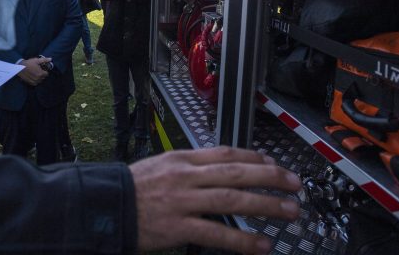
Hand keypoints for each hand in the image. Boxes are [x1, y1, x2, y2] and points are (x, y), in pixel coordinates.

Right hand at [17, 57, 50, 85]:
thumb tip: (51, 59)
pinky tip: (33, 77)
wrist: (19, 67)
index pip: (47, 74)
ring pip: (39, 81)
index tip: (42, 68)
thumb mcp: (36, 60)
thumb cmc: (28, 63)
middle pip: (43, 77)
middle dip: (42, 74)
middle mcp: (38, 79)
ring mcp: (34, 81)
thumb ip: (44, 60)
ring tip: (35, 73)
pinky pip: (35, 83)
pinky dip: (35, 81)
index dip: (45, 70)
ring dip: (39, 78)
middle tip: (38, 70)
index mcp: (41, 74)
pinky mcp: (30, 83)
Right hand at [131, 147, 300, 253]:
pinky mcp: (177, 227)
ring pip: (231, 199)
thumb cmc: (131, 188)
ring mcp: (182, 201)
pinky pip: (216, 234)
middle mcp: (186, 176)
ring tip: (289, 211)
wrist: (104, 206)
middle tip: (295, 184)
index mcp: (182, 158)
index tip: (273, 162)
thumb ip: (190, 168)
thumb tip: (220, 171)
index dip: (254, 156)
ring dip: (264, 205)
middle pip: (236, 172)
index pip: (225, 152)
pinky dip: (241, 240)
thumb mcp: (161, 166)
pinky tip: (261, 244)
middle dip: (270, 176)